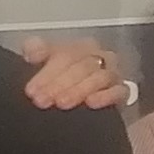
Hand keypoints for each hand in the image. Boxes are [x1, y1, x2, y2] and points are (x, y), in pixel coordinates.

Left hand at [16, 38, 132, 113]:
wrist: (76, 106)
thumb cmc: (55, 81)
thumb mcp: (41, 65)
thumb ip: (36, 52)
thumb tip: (32, 51)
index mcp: (77, 48)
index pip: (66, 54)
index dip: (47, 72)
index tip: (31, 91)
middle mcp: (98, 57)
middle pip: (82, 66)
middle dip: (59, 84)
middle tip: (41, 101)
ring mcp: (112, 73)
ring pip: (100, 77)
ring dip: (79, 90)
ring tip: (61, 103)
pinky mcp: (121, 92)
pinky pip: (120, 91)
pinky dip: (106, 96)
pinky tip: (91, 103)